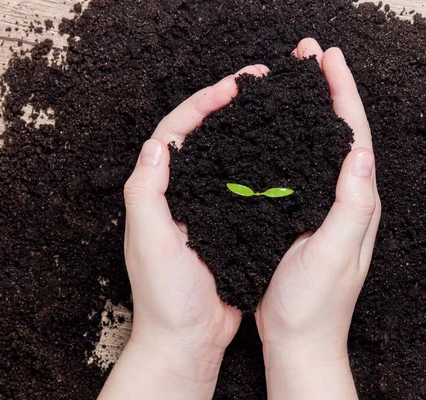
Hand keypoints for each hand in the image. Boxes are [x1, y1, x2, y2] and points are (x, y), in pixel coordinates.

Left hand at [98, 64, 269, 399]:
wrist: (188, 338)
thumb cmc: (165, 297)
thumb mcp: (150, 244)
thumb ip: (146, 195)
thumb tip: (155, 145)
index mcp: (158, 191)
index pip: (177, 131)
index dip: (202, 103)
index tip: (233, 87)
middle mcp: (181, 192)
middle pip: (202, 135)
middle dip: (226, 105)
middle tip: (256, 85)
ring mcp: (206, 205)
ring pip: (225, 155)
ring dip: (244, 129)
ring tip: (270, 110)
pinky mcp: (228, 222)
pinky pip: (242, 182)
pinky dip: (257, 163)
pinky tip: (278, 155)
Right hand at [256, 39, 380, 398]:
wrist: (299, 340)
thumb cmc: (314, 305)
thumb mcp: (334, 254)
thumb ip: (352, 207)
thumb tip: (361, 153)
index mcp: (356, 202)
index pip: (353, 134)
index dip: (341, 92)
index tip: (327, 58)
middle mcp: (346, 199)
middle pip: (340, 132)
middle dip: (328, 89)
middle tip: (310, 56)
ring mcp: (324, 208)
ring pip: (320, 146)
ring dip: (312, 110)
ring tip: (296, 82)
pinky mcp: (304, 217)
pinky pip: (302, 167)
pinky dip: (294, 141)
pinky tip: (277, 133)